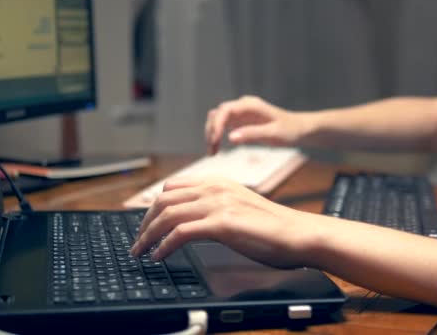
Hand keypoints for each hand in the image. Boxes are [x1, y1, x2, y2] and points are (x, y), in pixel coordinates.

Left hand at [130, 176, 318, 267]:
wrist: (298, 233)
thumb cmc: (273, 226)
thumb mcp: (239, 207)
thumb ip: (216, 207)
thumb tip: (194, 221)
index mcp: (219, 182)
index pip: (172, 187)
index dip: (153, 206)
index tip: (146, 223)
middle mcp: (215, 188)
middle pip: (164, 200)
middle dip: (144, 221)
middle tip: (138, 241)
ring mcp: (218, 204)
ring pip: (167, 214)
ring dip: (148, 235)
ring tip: (141, 251)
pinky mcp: (222, 223)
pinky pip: (181, 232)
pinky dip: (164, 245)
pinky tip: (159, 255)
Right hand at [205, 95, 308, 154]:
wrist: (299, 129)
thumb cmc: (289, 130)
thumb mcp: (273, 134)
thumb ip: (252, 134)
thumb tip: (230, 137)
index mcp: (251, 105)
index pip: (225, 110)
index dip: (216, 124)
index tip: (214, 140)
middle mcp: (242, 106)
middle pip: (217, 114)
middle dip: (211, 131)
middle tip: (212, 150)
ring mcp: (240, 114)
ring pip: (217, 120)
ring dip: (211, 135)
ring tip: (212, 153)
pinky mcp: (240, 122)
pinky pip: (222, 127)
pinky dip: (216, 138)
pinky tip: (215, 150)